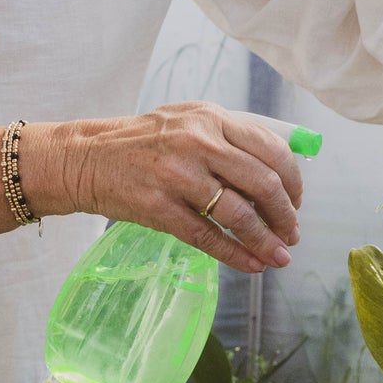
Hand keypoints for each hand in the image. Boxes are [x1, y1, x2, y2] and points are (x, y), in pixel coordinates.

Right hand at [49, 104, 302, 274]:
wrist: (85, 158)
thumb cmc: (142, 143)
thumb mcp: (188, 122)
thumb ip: (230, 139)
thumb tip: (280, 173)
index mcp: (211, 118)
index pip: (271, 150)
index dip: (294, 181)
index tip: (297, 202)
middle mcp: (198, 142)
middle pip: (263, 183)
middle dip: (285, 215)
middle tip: (292, 234)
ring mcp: (178, 175)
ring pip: (239, 214)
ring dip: (267, 240)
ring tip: (279, 256)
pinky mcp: (159, 207)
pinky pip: (209, 237)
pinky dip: (237, 254)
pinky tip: (253, 264)